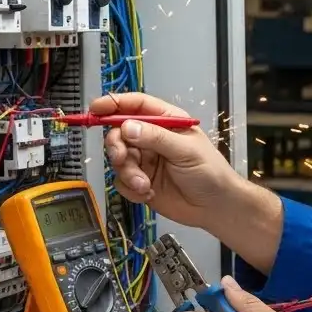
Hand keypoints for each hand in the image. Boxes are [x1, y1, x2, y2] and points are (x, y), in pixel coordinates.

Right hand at [92, 93, 239, 228]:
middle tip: (122, 158)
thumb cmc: (209, 172)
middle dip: (117, 145)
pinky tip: (148, 193)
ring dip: (128, 173)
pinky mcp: (140, 181)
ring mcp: (145, 160)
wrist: (215, 207)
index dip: (115, 104)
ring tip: (144, 185)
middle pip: (119, 132)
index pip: (136, 105)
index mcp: (166, 121)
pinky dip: (131, 188)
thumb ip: (156, 138)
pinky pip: (121, 181)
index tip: (96, 108)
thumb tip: (127, 127)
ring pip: (118, 159)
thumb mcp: (185, 150)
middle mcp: (152, 138)